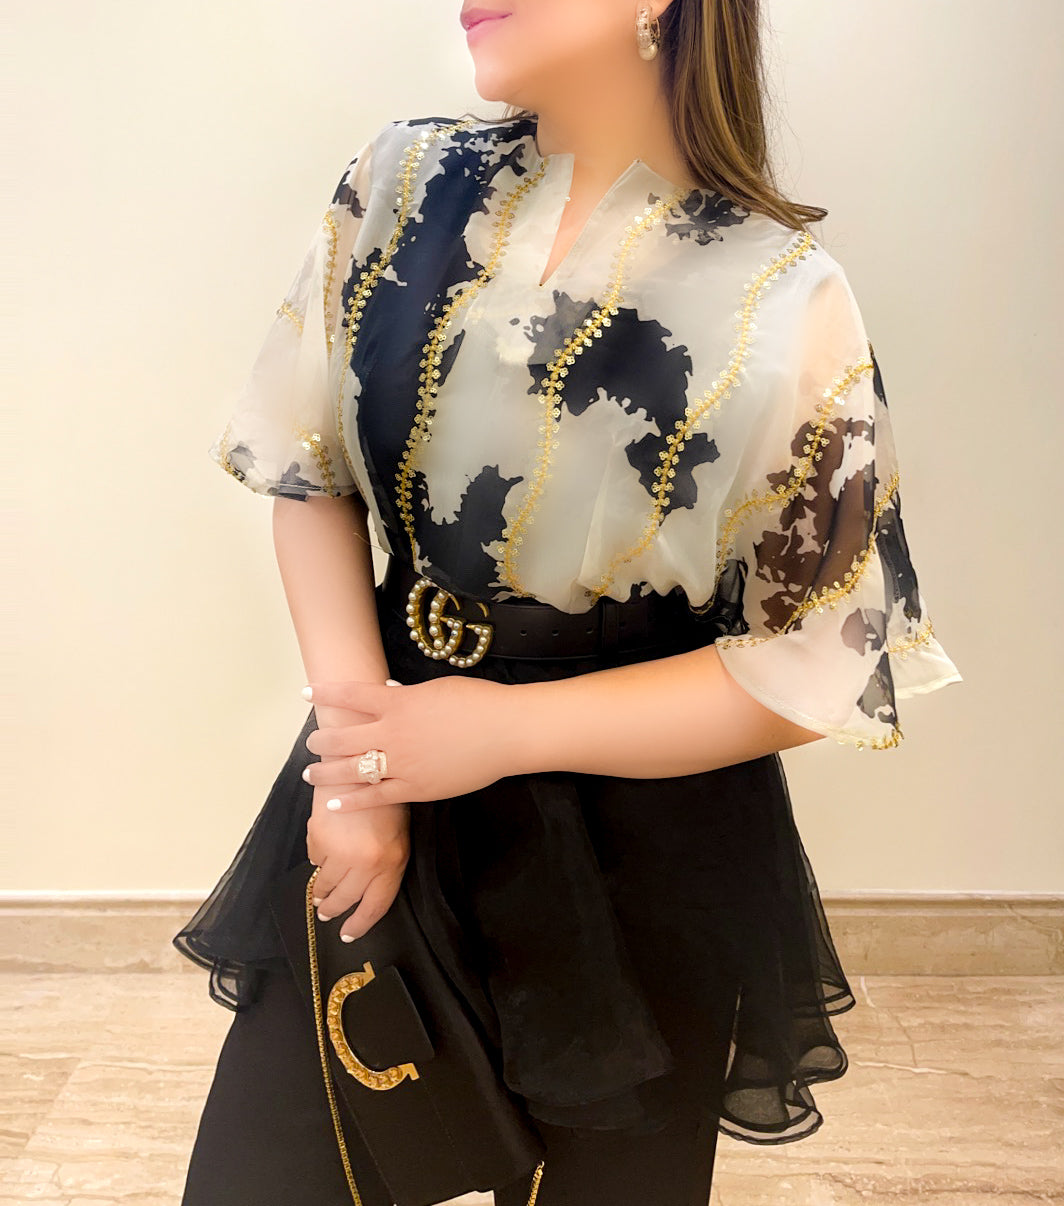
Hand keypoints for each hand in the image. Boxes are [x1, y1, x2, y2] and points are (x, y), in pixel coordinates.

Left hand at [302, 676, 519, 809]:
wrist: (507, 731)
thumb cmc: (478, 702)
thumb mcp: (437, 689)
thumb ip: (407, 694)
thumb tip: (389, 691)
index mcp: (398, 702)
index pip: (351, 695)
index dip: (325, 693)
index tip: (306, 693)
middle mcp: (393, 733)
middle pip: (343, 738)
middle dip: (321, 740)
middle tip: (312, 742)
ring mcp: (403, 764)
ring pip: (352, 770)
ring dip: (326, 771)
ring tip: (310, 773)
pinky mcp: (416, 788)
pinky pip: (376, 798)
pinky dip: (352, 801)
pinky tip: (334, 803)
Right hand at [306, 785, 409, 940]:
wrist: (364, 767)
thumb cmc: (385, 801)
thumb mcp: (398, 837)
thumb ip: (385, 866)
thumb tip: (365, 894)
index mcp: (391, 862)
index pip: (374, 906)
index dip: (360, 925)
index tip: (349, 934)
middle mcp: (366, 862)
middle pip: (345, 900)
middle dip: (334, 909)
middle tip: (327, 912)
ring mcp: (341, 851)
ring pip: (325, 884)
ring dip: (321, 890)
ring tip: (321, 892)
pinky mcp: (320, 838)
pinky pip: (315, 859)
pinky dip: (318, 858)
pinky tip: (324, 849)